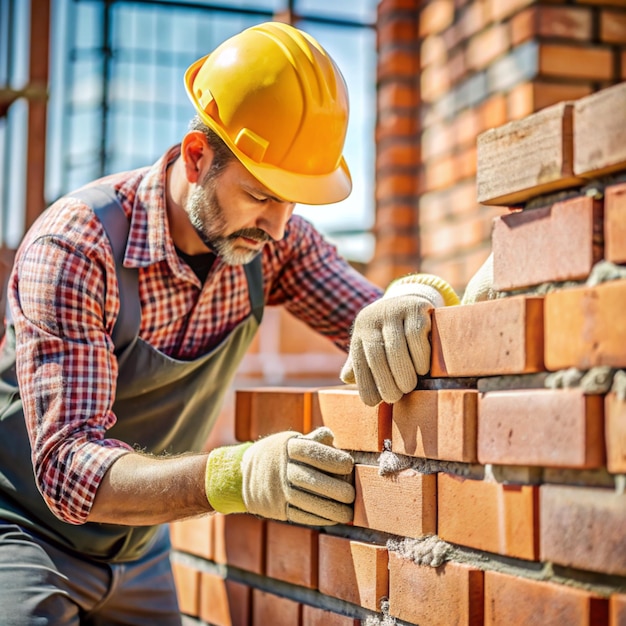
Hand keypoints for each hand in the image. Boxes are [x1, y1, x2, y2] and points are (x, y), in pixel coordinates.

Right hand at [205, 427, 353, 525]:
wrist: (241, 474)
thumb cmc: (277, 454)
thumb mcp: (290, 441)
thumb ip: (312, 440)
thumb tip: (331, 437)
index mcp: (287, 447)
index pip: (312, 451)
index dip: (332, 459)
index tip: (349, 466)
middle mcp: (280, 467)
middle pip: (309, 479)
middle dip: (334, 488)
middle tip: (352, 494)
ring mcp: (275, 489)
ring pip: (305, 500)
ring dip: (330, 509)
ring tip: (348, 513)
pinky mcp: (274, 507)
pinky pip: (299, 514)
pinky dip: (318, 518)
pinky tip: (333, 518)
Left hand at [341, 274, 458, 405]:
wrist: (410, 301)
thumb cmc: (388, 332)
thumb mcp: (371, 343)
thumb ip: (359, 361)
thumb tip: (346, 378)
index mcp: (361, 329)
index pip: (359, 360)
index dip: (364, 383)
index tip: (372, 403)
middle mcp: (374, 317)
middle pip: (376, 354)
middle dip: (384, 380)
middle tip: (394, 398)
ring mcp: (395, 310)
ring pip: (396, 347)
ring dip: (403, 371)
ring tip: (408, 387)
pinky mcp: (416, 307)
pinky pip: (416, 336)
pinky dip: (419, 356)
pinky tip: (423, 369)